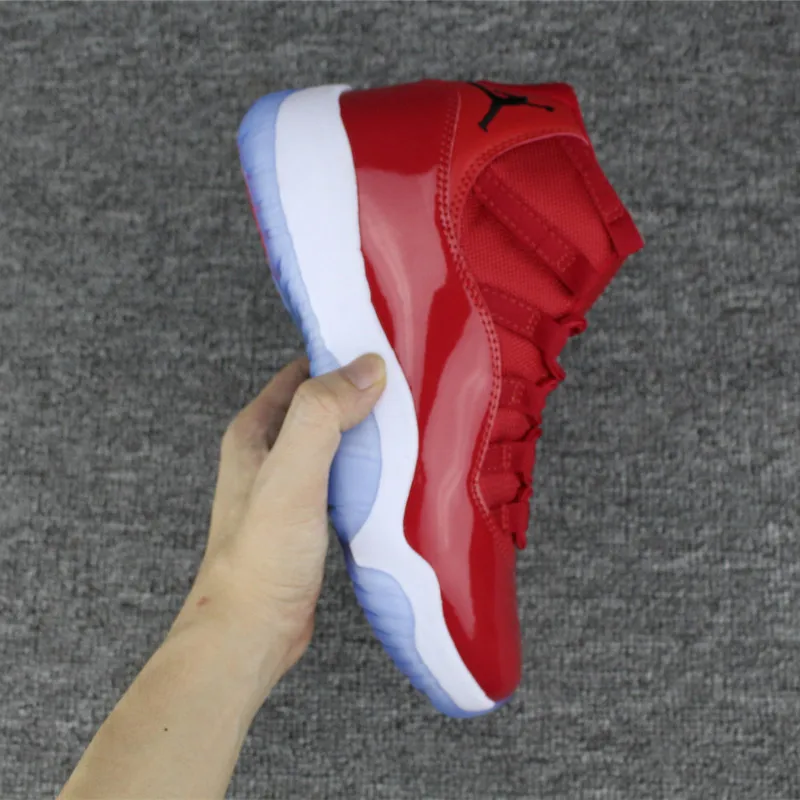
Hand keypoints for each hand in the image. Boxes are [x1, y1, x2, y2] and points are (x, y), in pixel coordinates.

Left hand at [169, 353, 385, 699]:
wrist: (252, 632)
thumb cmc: (261, 557)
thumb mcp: (290, 475)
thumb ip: (321, 416)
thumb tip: (367, 367)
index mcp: (256, 431)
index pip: (303, 372)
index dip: (341, 356)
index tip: (387, 350)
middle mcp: (271, 453)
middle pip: (325, 405)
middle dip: (364, 394)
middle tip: (415, 388)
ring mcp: (293, 486)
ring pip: (339, 442)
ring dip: (372, 434)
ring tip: (417, 425)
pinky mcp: (313, 516)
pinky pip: (348, 478)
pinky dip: (373, 470)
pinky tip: (403, 475)